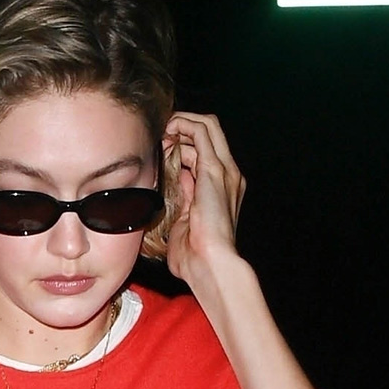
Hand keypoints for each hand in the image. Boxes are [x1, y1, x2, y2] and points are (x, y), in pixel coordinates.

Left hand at [161, 112, 246, 282]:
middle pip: (210, 131)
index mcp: (223, 187)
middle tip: (159, 135)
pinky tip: (165, 133)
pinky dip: (181, 125)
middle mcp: (229, 174)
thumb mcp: (186, 220)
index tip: (161, 147)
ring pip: (206, 126)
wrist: (210, 263)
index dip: (184, 141)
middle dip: (182, 126)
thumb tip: (178, 179)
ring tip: (159, 137)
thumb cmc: (195, 254)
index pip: (207, 149)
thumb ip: (185, 197)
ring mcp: (225, 170)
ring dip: (179, 126)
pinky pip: (200, 132)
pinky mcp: (215, 170)